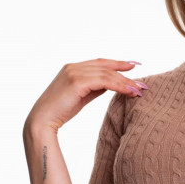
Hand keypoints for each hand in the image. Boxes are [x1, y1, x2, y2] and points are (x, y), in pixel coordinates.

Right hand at [23, 57, 146, 134]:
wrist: (42, 121)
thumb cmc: (61, 111)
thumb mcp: (81, 96)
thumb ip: (94, 88)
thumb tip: (112, 85)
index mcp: (73, 68)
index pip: (100, 62)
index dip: (118, 63)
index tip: (134, 65)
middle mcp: (73, 66)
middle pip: (106, 67)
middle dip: (126, 74)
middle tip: (142, 84)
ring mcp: (74, 72)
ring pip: (107, 74)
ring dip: (125, 82)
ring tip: (138, 90)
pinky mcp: (76, 82)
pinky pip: (104, 81)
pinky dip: (119, 86)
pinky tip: (129, 92)